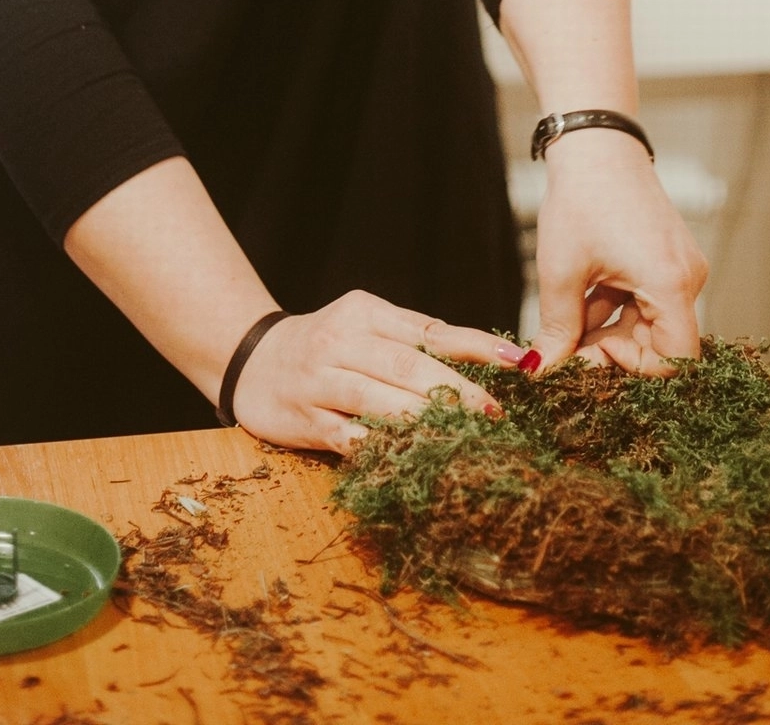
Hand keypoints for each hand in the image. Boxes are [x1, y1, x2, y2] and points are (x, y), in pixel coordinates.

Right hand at [229, 289, 523, 452]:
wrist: (252, 360)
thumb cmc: (326, 345)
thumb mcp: (364, 325)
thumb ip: (412, 338)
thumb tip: (481, 356)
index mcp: (364, 312)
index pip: (430, 330)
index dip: (476, 346)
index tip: (517, 362)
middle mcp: (341, 341)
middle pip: (407, 366)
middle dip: (457, 390)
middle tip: (494, 411)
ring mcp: (320, 381)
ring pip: (379, 400)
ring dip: (424, 420)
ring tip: (462, 434)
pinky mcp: (304, 419)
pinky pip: (347, 436)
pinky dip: (379, 447)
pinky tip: (410, 457)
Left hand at [532, 129, 707, 375]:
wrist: (596, 143)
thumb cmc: (582, 199)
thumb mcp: (562, 270)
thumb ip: (557, 329)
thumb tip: (541, 370)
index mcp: (671, 284)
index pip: (675, 361)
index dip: (632, 368)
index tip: (590, 351)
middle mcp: (688, 278)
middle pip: (660, 343)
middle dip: (612, 350)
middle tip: (568, 346)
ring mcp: (680, 267)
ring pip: (649, 322)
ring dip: (608, 328)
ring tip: (567, 317)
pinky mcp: (668, 258)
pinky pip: (647, 299)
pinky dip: (615, 306)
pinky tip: (581, 296)